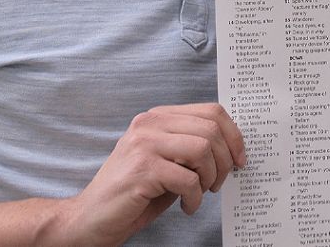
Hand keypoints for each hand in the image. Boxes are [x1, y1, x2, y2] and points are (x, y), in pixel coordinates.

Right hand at [54, 103, 244, 245]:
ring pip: (202, 149)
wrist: (90, 218)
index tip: (239, 159)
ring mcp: (144, 144)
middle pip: (211, 129)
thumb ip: (191, 147)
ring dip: (210, 178)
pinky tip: (186, 207)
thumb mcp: (167, 161)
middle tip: (218, 183)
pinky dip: (195, 198)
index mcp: (157, 117)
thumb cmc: (133, 192)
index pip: (210, 111)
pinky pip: (188, 179)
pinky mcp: (142, 169)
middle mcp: (149, 124)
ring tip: (200, 194)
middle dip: (225, 160)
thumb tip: (230, 148)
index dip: (233, 135)